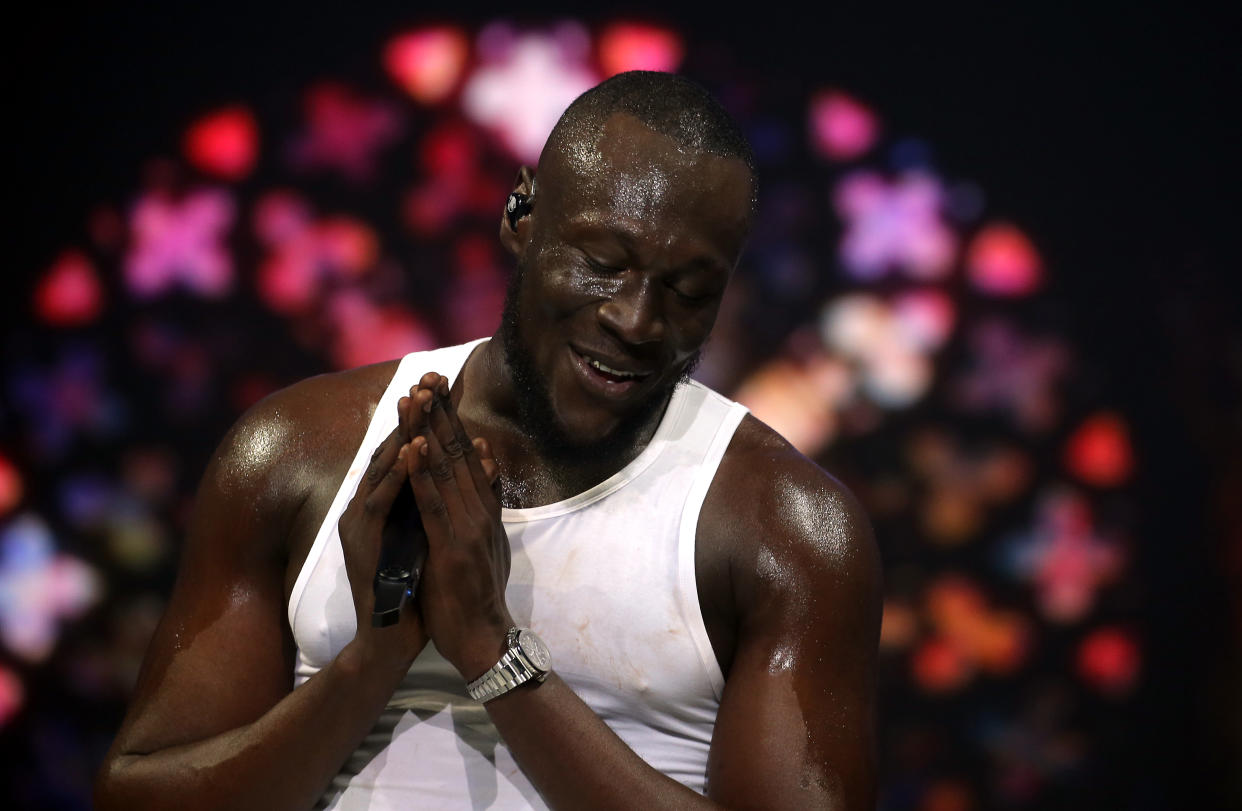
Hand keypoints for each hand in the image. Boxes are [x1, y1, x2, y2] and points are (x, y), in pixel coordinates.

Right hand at [337, 374, 438, 672]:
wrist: (396, 635)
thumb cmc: (418, 587)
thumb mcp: (433, 532)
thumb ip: (440, 497)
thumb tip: (466, 463)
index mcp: (389, 502)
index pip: (410, 449)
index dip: (428, 417)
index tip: (446, 384)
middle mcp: (370, 504)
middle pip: (395, 447)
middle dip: (415, 412)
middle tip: (431, 376)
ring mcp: (362, 521)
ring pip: (384, 467)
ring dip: (402, 432)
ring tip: (417, 399)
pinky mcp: (363, 542)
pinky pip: (380, 502)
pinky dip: (396, 475)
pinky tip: (409, 451)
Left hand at [405, 374, 512, 679]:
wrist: (483, 638)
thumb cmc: (476, 598)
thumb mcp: (487, 544)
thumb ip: (487, 506)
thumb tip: (488, 470)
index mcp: (483, 510)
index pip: (468, 456)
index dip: (452, 423)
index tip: (439, 392)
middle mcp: (478, 511)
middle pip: (460, 453)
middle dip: (442, 414)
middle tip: (429, 378)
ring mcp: (467, 527)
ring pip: (446, 470)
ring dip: (429, 432)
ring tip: (417, 400)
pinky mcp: (452, 546)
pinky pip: (432, 504)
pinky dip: (421, 473)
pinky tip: (412, 448)